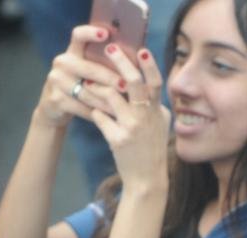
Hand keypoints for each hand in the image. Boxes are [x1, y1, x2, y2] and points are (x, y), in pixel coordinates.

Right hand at [34, 25, 124, 128]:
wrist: (53, 109)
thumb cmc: (79, 86)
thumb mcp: (85, 71)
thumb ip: (101, 63)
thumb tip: (132, 61)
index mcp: (72, 52)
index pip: (78, 35)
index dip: (90, 33)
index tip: (106, 34)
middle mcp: (62, 62)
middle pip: (89, 68)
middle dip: (110, 78)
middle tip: (127, 86)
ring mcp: (57, 81)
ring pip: (87, 91)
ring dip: (107, 100)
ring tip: (124, 106)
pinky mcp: (56, 99)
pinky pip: (82, 107)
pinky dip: (98, 112)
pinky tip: (111, 116)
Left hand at [90, 46, 171, 190]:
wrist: (147, 179)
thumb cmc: (152, 149)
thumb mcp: (160, 125)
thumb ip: (155, 105)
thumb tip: (148, 84)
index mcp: (157, 111)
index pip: (156, 82)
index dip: (149, 65)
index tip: (141, 49)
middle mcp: (146, 117)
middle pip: (134, 82)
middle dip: (120, 62)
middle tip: (109, 49)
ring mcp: (132, 128)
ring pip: (110, 96)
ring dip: (96, 87)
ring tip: (86, 82)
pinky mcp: (118, 139)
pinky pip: (100, 117)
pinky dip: (94, 112)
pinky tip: (90, 111)